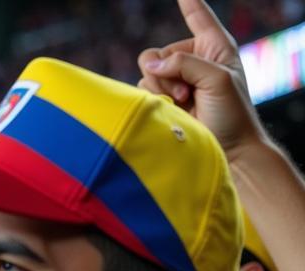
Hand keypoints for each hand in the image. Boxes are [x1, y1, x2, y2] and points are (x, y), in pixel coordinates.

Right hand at [136, 0, 263, 157]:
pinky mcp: (164, 104)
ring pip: (148, 74)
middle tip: (184, 91)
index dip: (190, 4)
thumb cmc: (232, 114)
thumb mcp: (217, 79)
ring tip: (184, 104)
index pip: (199, 18)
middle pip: (159, 51)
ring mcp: (176, 84)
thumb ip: (184, 63)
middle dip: (165, 70)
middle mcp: (192, 62)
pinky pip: (144, 92)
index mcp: (214, 47)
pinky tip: (174, 111)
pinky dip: (155, 101)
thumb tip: (151, 65)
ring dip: (162, 90)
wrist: (228, 149)